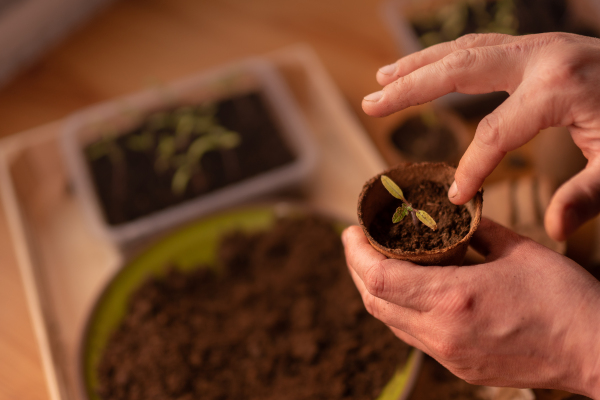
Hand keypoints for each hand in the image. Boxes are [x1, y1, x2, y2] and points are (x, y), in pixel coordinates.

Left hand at [342, 219, 599, 396]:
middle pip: (375, 302)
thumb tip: (454, 214)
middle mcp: (442, 332)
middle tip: (357, 243)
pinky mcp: (458, 367)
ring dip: (375, 291)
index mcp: (454, 298)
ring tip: (377, 262)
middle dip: (358, 269)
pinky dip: (399, 310)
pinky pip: (413, 336)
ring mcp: (448, 355)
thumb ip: (477, 231)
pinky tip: (408, 291)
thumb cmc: (563, 300)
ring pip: (390, 322)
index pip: (380, 278)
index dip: (356, 253)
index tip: (351, 232)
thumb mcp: (518, 250)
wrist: (593, 353)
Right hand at [362, 33, 599, 240]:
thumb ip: (586, 196)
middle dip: (410, 90)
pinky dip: (446, 57)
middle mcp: (540, 55)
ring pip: (463, 49)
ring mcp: (538, 43)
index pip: (494, 133)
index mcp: (558, 87)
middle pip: (457, 70)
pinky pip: (480, 46)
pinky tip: (424, 68)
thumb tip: (555, 229)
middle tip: (370, 106)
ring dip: (419, 65)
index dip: (470, 168)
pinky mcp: (538, 44)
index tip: (454, 198)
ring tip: (381, 82)